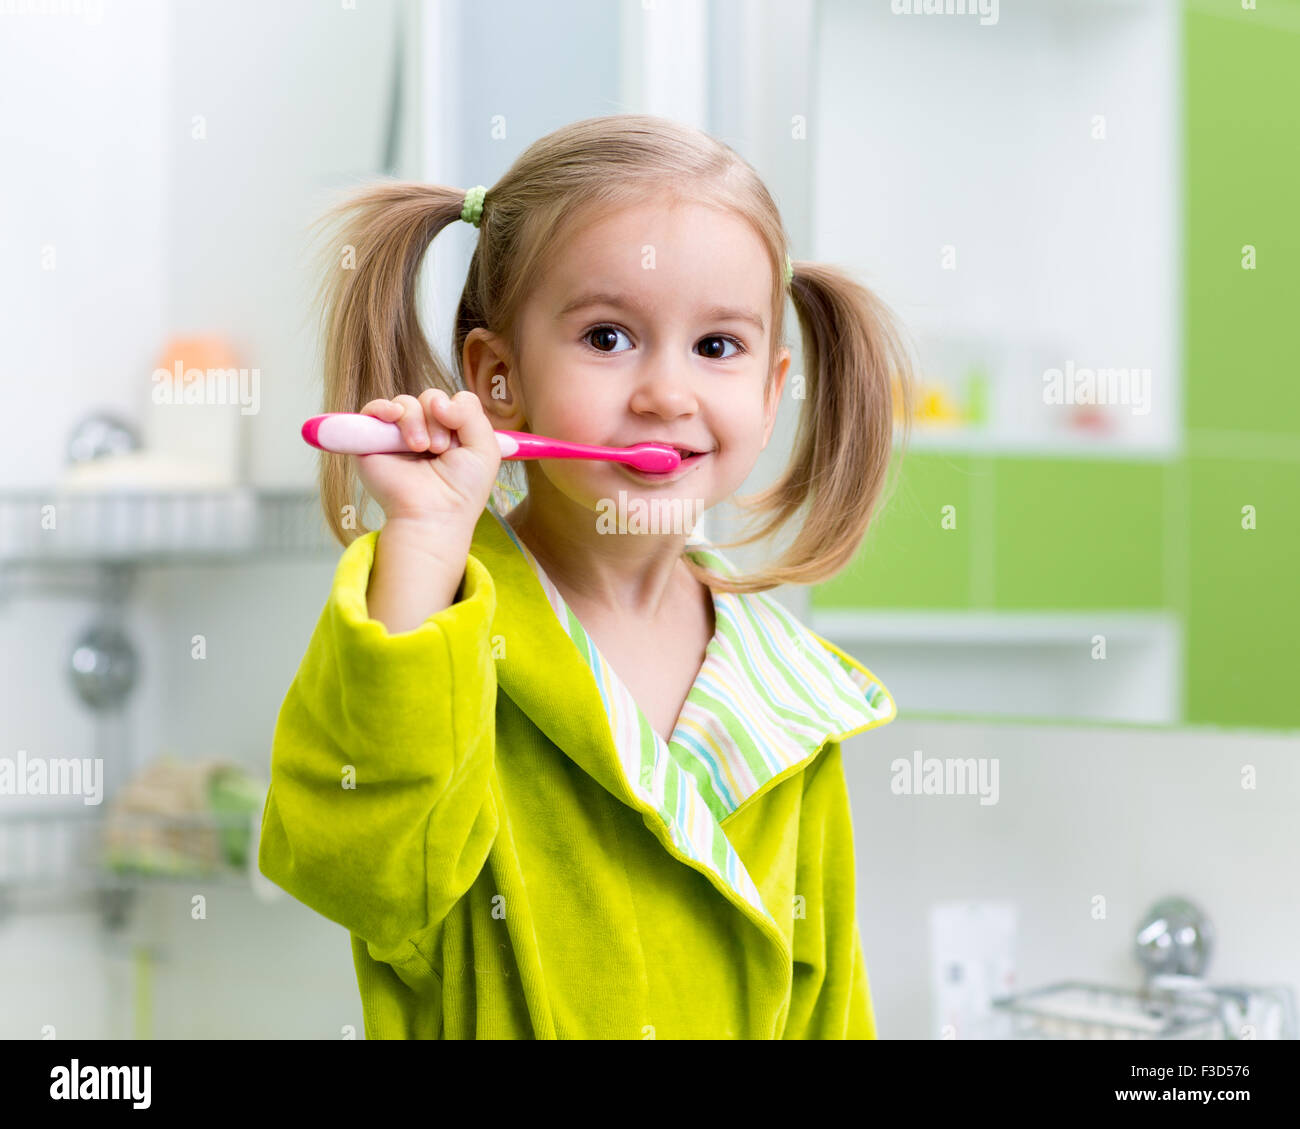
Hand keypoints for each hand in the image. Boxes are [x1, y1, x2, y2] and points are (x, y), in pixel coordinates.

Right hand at [353, 390, 501, 527]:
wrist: (433, 513)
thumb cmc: (462, 489)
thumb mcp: (485, 449)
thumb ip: (471, 414)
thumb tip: (438, 400)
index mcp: (453, 432)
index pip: (455, 400)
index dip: (458, 411)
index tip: (458, 440)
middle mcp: (427, 431)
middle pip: (431, 398)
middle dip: (438, 420)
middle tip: (439, 449)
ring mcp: (399, 435)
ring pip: (406, 402)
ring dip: (415, 421)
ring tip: (419, 448)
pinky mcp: (374, 440)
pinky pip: (373, 408)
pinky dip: (382, 407)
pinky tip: (392, 417)